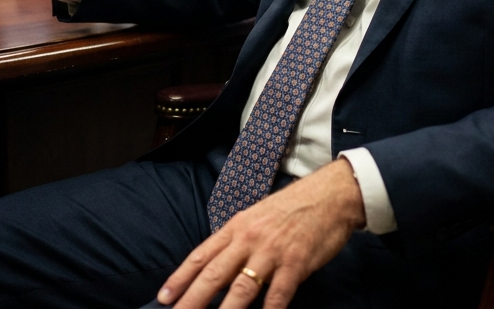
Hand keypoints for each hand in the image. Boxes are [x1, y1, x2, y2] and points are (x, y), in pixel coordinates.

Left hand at [158, 159, 365, 308]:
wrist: (330, 195)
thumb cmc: (292, 208)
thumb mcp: (257, 218)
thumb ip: (237, 242)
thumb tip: (216, 268)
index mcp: (237, 227)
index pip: (201, 255)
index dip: (180, 278)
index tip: (163, 298)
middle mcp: (249, 239)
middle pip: (214, 275)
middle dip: (192, 301)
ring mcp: (272, 252)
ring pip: (242, 288)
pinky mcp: (296, 262)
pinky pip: (279, 294)